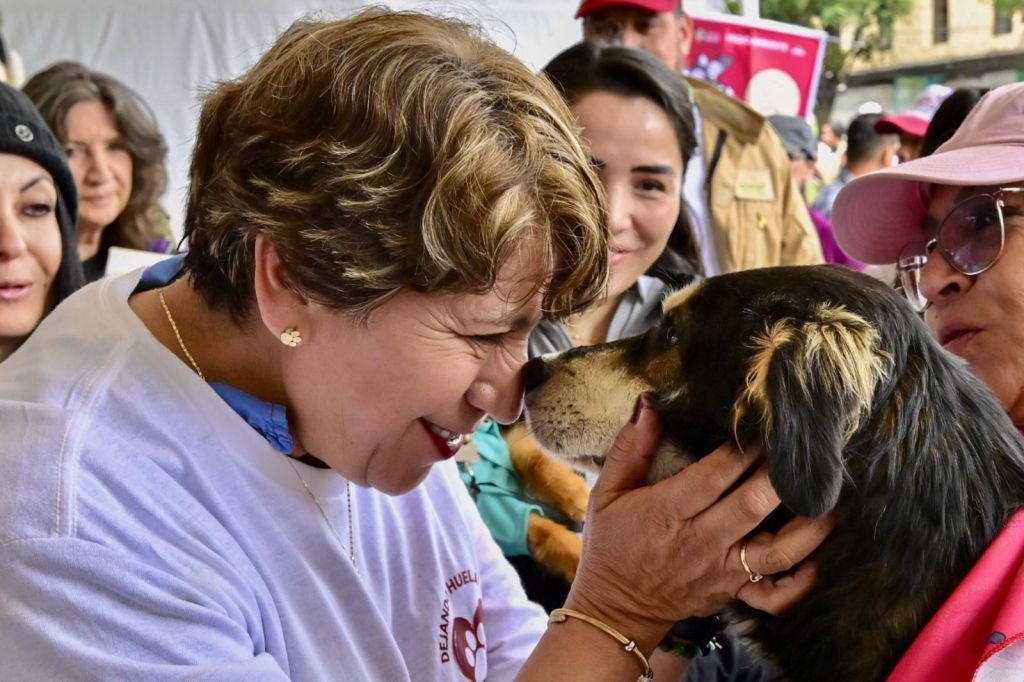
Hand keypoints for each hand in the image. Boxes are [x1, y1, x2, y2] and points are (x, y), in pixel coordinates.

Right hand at [566, 397, 831, 648]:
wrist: (614, 609)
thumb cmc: (611, 544)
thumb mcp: (606, 493)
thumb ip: (630, 449)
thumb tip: (649, 406)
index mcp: (667, 512)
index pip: (713, 476)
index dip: (742, 450)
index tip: (764, 425)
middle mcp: (700, 542)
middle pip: (751, 506)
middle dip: (780, 476)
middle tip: (804, 449)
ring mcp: (722, 571)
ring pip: (777, 551)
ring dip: (808, 526)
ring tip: (829, 498)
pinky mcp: (734, 593)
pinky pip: (775, 595)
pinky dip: (801, 581)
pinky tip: (817, 558)